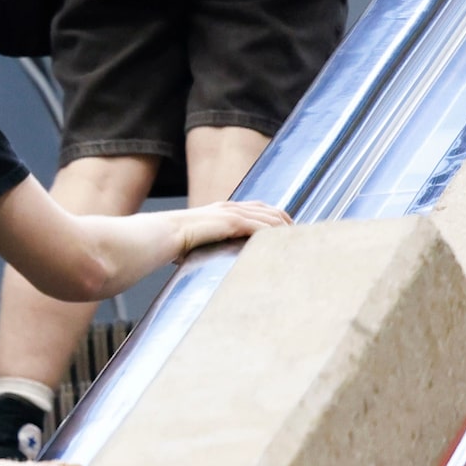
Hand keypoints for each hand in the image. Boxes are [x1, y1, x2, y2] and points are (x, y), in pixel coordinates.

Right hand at [175, 198, 290, 253]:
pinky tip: (282, 242)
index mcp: (223, 208)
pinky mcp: (232, 222)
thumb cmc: (176, 239)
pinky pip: (261, 227)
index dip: (275, 216)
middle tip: (300, 235)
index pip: (258, 207)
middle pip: (269, 210)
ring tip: (297, 240)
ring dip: (285, 228)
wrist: (164, 234)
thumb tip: (213, 258)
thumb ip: (211, 241)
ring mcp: (232, 213)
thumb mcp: (198, 237)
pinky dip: (274, 234)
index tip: (287, 228)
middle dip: (287, 221)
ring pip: (269, 217)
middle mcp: (230, 207)